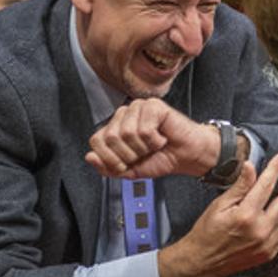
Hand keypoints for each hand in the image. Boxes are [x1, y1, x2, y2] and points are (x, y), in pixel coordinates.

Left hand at [85, 98, 222, 178]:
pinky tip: (162, 138)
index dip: (110, 158)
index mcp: (115, 127)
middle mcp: (123, 115)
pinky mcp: (153, 106)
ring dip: (144, 148)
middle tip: (143, 154)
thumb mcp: (130, 170)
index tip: (127, 164)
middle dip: (129, 155)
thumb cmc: (162, 159)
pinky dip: (155, 141)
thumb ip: (108, 168)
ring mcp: (138, 108)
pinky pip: (144, 129)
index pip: (96, 141)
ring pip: (127, 133)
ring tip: (154, 146)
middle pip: (110, 138)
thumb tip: (89, 157)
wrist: (188, 157)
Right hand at [157, 153, 277, 276]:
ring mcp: (268, 244)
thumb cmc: (207, 233)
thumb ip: (240, 186)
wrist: (202, 262)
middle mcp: (261, 231)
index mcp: (246, 216)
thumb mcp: (219, 205)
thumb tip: (251, 166)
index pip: (268, 185)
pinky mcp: (270, 252)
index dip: (276, 168)